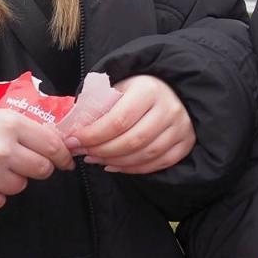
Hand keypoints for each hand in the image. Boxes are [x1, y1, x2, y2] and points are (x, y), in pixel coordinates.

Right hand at [0, 107, 72, 212]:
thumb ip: (27, 129)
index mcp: (10, 124)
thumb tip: (60, 143)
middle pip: (42, 169)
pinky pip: (0, 201)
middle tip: (21, 162)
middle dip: (37, 167)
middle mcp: (2, 150)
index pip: (52, 145)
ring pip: (21, 186)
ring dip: (11, 179)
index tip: (66, 161)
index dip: (63, 155)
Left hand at [66, 75, 194, 173]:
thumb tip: (72, 129)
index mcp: (149, 90)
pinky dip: (134, 169)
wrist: (173, 89)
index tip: (73, 141)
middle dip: (102, 151)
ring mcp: (181, 128)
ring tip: (96, 159)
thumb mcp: (119, 87)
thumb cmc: (139, 90)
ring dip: (115, 162)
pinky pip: (158, 163)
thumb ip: (98, 105)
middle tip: (84, 153)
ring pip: (145, 155)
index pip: (118, 120)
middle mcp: (169, 109)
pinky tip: (115, 166)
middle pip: (132, 141)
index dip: (93, 135)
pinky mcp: (186, 143)